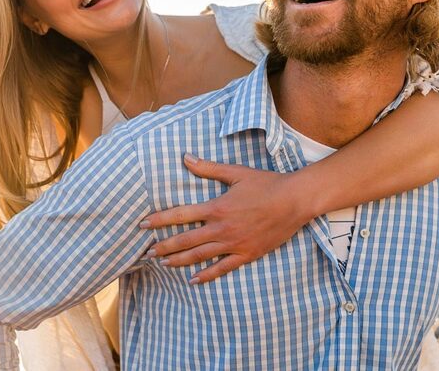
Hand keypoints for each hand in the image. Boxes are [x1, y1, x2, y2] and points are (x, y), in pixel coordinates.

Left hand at [140, 154, 310, 282]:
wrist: (295, 201)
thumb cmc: (266, 184)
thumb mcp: (236, 173)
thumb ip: (208, 168)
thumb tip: (185, 157)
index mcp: (217, 207)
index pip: (180, 215)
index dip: (159, 220)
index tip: (142, 224)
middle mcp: (222, 228)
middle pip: (185, 240)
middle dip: (163, 247)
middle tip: (146, 252)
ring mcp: (234, 244)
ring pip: (200, 256)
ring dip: (178, 261)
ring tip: (162, 264)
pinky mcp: (247, 254)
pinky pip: (223, 268)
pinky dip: (206, 275)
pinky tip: (193, 280)